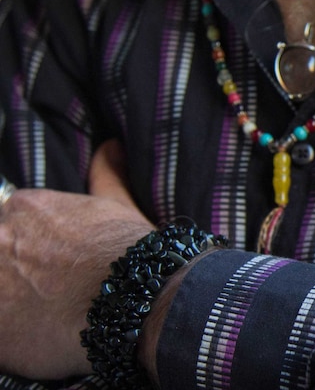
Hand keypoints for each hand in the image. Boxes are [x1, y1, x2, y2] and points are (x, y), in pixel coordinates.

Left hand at [0, 140, 153, 379]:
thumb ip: (106, 175)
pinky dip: (13, 333)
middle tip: (44, 288)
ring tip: (42, 311)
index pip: (7, 225)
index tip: (46, 263)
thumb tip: (110, 147)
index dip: (27, 247)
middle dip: (15, 270)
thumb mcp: (118, 205)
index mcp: (21, 209)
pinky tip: (38, 333)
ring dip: (11, 296)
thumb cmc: (127, 251)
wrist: (136, 300)